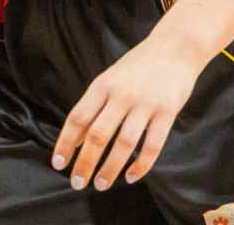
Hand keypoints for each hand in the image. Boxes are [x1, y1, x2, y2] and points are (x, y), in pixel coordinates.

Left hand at [51, 30, 201, 190]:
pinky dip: (142, 164)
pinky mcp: (167, 112)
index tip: (58, 163)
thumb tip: (77, 139)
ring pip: (124, 144)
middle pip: (98, 135)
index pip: (78, 118)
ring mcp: (145, 104)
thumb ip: (94, 107)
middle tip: (77, 183)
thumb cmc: (138, 66)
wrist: (175, 47)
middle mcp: (121, 95)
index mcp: (102, 85)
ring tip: (101, 185)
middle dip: (85, 163)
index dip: (66, 143)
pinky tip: (131, 176)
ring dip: (110, 168)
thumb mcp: (109, 79)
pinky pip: (153, 145)